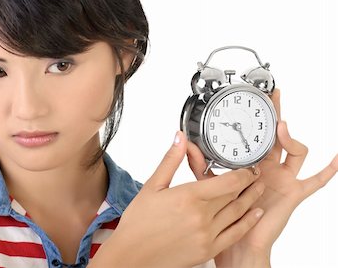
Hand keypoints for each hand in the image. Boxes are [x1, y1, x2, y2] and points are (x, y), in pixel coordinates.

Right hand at [89, 131, 264, 267]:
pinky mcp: (208, 250)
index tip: (250, 166)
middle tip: (256, 174)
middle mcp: (201, 216)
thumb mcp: (152, 187)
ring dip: (252, 200)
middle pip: (235, 195)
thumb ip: (171, 161)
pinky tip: (255, 214)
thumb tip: (180, 138)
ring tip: (260, 189)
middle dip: (249, 183)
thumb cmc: (139, 222)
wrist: (132, 255)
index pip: (228, 182)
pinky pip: (235, 234)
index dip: (244, 173)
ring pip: (238, 213)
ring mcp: (207, 235)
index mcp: (188, 197)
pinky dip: (248, 223)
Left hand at [187, 89, 337, 267]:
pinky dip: (328, 169)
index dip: (255, 118)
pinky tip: (335, 159)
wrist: (236, 242)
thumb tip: (185, 143)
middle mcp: (268, 168)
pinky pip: (315, 180)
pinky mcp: (293, 192)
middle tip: (273, 96)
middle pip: (277, 136)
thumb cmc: (225, 214)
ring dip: (290, 138)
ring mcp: (283, 178)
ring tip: (281, 128)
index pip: (256, 135)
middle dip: (275, 115)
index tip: (252, 99)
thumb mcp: (210, 183)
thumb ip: (200, 163)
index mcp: (250, 164)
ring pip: (295, 151)